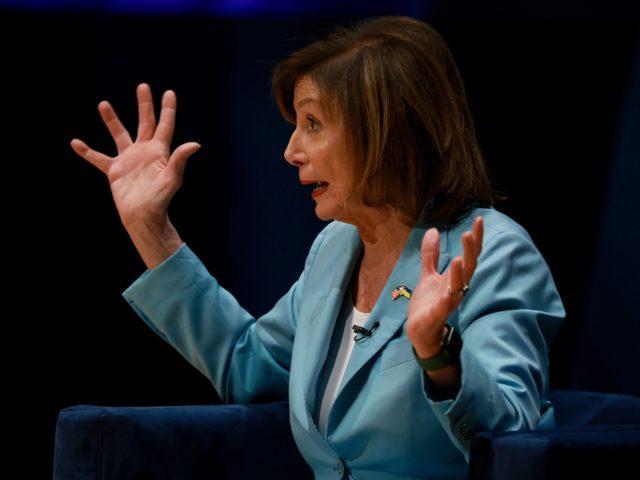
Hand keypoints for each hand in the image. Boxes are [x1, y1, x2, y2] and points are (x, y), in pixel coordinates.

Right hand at [70, 83, 200, 267]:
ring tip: (103, 104)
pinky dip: (87, 151)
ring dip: (112, 120)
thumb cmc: (160, 200)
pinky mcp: (115, 171)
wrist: (143, 217)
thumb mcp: (172, 178)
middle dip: (145, 105)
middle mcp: (144, 152)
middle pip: (145, 123)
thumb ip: (180, 159)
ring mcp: (129, 161)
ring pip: (120, 135)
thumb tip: (195, 144)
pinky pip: (98, 158)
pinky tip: (75, 143)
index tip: (169, 92)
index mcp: (159, 152)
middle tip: (143, 86)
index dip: (167, 109)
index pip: (165, 125)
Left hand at [406, 216, 483, 358]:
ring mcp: (450, 299)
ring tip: (462, 251)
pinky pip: (448, 301)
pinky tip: (450, 283)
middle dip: (471, 249)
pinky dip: (450, 292)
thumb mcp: (428, 274)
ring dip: (462, 267)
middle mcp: (457, 287)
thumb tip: (433, 231)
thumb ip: (431, 255)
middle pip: (469, 265)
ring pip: (461, 282)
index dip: (475, 239)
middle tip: (471, 231)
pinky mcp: (440, 312)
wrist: (419, 330)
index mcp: (455, 277)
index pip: (469, 255)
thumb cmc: (427, 303)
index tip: (479, 220)